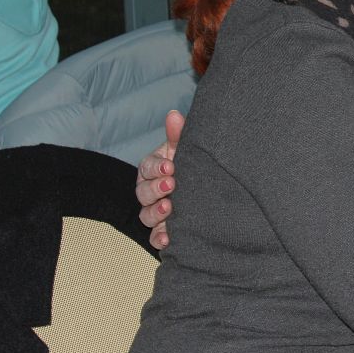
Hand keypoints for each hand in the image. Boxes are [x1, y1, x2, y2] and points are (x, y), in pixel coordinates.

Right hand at [136, 109, 183, 249]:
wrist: (210, 187)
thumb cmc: (193, 164)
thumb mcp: (187, 148)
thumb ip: (179, 134)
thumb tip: (174, 114)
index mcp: (154, 169)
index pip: (147, 167)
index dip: (156, 167)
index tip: (171, 166)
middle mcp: (150, 191)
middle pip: (143, 192)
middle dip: (156, 189)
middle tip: (172, 185)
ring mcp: (155, 211)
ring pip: (145, 215)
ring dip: (156, 213)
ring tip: (170, 208)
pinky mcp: (163, 230)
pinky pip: (154, 237)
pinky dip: (159, 238)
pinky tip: (168, 238)